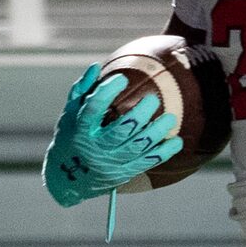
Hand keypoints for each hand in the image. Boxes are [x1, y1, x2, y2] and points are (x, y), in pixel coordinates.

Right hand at [41, 65, 182, 206]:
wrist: (69, 179)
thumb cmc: (71, 137)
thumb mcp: (69, 115)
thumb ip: (81, 91)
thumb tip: (95, 66)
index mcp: (80, 129)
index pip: (93, 109)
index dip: (107, 93)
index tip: (122, 79)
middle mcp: (95, 147)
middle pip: (119, 131)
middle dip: (139, 115)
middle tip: (153, 99)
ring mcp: (110, 162)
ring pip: (137, 147)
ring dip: (156, 133)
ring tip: (171, 118)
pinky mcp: (123, 173)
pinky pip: (146, 163)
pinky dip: (163, 153)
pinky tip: (176, 141)